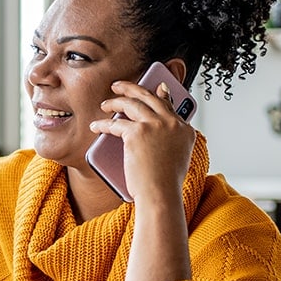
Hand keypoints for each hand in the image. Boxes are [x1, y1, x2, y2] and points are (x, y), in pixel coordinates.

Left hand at [91, 80, 194, 206]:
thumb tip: (159, 133)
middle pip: (150, 97)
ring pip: (132, 104)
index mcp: (185, 129)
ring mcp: (156, 125)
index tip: (154, 88)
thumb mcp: (176, 157)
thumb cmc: (165, 183)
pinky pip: (115, 123)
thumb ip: (171, 140)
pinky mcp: (138, 132)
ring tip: (105, 103)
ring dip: (115, 101)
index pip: (169, 106)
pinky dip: (103, 124)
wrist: (160, 194)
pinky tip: (96, 125)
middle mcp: (173, 123)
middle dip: (132, 88)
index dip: (159, 95)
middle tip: (119, 86)